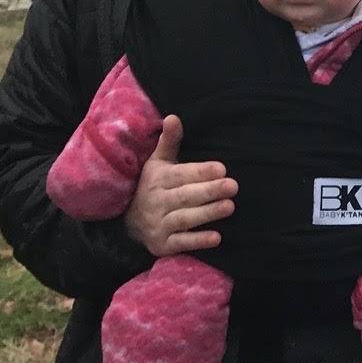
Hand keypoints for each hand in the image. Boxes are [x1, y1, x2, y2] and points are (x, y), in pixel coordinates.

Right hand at [123, 115, 235, 256]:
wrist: (128, 223)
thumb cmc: (153, 186)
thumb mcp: (158, 163)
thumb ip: (169, 142)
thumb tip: (173, 117)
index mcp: (158, 179)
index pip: (180, 174)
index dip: (200, 171)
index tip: (221, 168)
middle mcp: (157, 201)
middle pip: (185, 196)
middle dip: (209, 191)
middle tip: (233, 186)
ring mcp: (158, 224)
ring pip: (184, 218)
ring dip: (207, 213)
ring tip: (230, 206)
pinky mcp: (162, 245)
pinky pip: (181, 243)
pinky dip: (197, 241)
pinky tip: (217, 237)